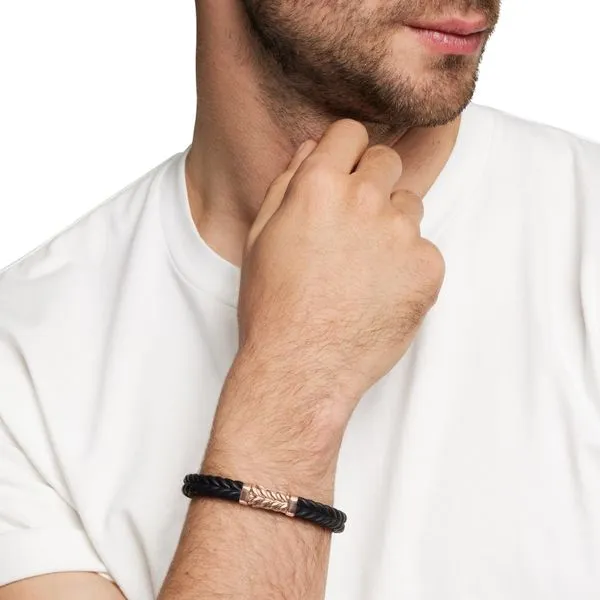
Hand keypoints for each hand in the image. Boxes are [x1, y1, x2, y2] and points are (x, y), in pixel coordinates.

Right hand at [236, 119, 445, 429]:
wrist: (302, 368)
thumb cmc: (273, 307)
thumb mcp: (261, 237)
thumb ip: (288, 183)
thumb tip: (312, 148)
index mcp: (318, 186)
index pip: (351, 132)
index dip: (345, 152)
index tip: (344, 172)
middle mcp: (364, 199)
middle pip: (386, 162)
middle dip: (371, 183)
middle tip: (352, 228)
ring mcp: (402, 233)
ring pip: (408, 205)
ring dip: (390, 226)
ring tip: (363, 269)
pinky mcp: (428, 268)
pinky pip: (424, 249)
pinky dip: (407, 266)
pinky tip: (380, 293)